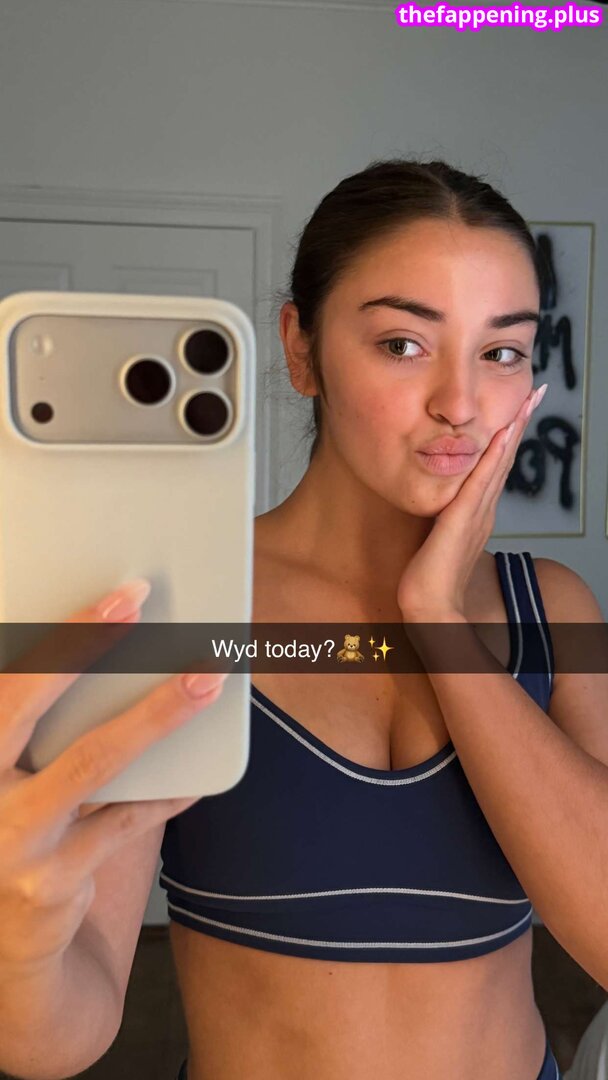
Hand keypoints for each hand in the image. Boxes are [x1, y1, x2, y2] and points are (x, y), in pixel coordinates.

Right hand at [0, 582, 226, 979]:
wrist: (4, 942)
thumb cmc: (13, 829)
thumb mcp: (7, 771)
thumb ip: (33, 726)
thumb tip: (109, 648)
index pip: (3, 680)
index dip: (57, 634)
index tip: (113, 596)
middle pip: (24, 704)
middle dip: (83, 645)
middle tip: (139, 601)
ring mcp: (7, 840)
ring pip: (91, 762)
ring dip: (154, 716)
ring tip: (204, 680)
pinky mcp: (50, 881)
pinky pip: (125, 821)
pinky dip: (165, 792)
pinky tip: (197, 772)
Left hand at [396, 383, 547, 621]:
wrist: (429, 607)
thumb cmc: (427, 579)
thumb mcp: (437, 538)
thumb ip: (442, 520)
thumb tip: (437, 506)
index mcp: (477, 513)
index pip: (496, 467)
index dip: (508, 437)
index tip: (518, 410)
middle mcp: (484, 510)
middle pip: (506, 458)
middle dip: (520, 424)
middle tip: (536, 393)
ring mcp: (477, 514)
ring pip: (500, 463)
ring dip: (514, 430)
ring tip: (528, 401)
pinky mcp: (464, 518)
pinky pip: (482, 480)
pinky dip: (494, 455)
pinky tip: (502, 433)